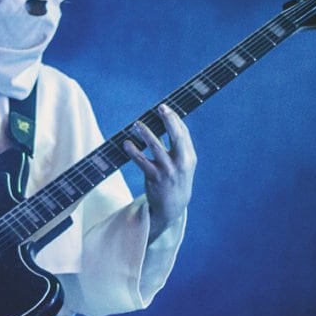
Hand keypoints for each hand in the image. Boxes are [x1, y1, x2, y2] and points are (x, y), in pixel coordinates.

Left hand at [122, 103, 195, 241]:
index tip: (165, 108)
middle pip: (177, 137)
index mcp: (189, 157)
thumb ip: (175, 146)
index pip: (183, 133)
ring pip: (156, 147)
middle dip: (169, 121)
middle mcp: (181, 162)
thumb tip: (167, 122)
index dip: (175, 119)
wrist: (172, 207)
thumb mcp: (182, 164)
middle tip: (161, 108)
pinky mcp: (154, 178)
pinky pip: (142, 162)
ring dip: (145, 133)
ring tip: (136, 124)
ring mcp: (168, 170)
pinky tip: (126, 144)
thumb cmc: (175, 179)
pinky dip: (133, 151)